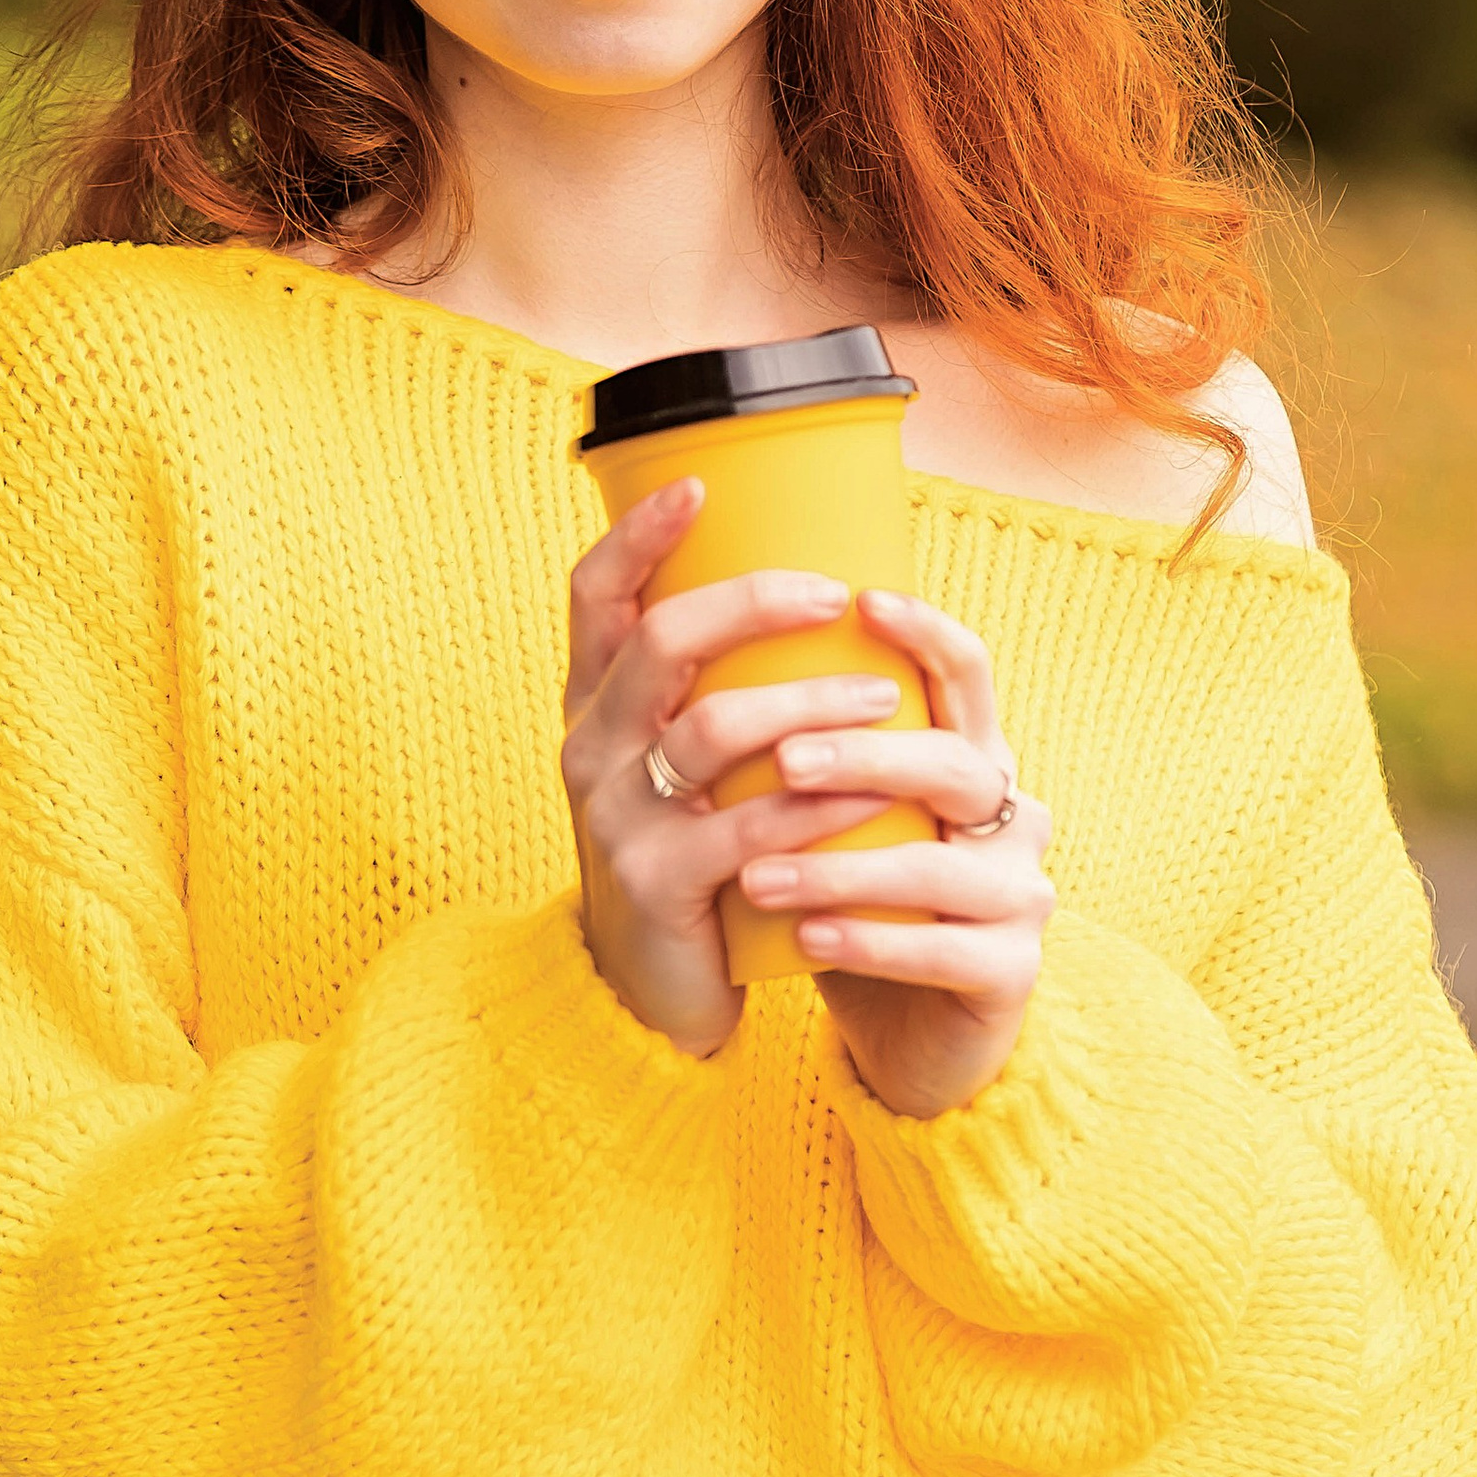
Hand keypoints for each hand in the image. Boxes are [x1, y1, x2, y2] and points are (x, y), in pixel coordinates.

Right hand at [561, 485, 932, 1058]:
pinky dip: (821, 804)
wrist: (646, 993)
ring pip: (712, 729)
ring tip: (885, 701)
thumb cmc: (691, 853)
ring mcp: (617, 817)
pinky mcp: (657, 884)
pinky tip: (876, 794)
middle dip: (752, 604)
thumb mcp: (681, 766)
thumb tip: (826, 597)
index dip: (638, 533)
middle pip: (661, 641)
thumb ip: (719, 693)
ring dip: (809, 703)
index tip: (699, 483)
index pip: (593, 595)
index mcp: (595, 704)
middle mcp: (591, 748)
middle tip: (836, 597)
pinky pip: (748, 828)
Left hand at [735, 589, 1054, 1119]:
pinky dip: (870, 944)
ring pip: (940, 867)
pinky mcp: (1011, 973)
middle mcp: (1008, 818)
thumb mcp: (831, 824)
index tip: (861, 601)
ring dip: (841, 869)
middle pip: (954, 763)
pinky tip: (807, 942)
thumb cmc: (856, 910)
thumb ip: (799, 756)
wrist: (910, 1040)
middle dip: (865, 756)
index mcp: (970, 764)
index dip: (927, 631)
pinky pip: (943, 950)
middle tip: (782, 762)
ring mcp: (1018, 896)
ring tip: (757, 878)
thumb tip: (692, 663)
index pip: (968, 676)